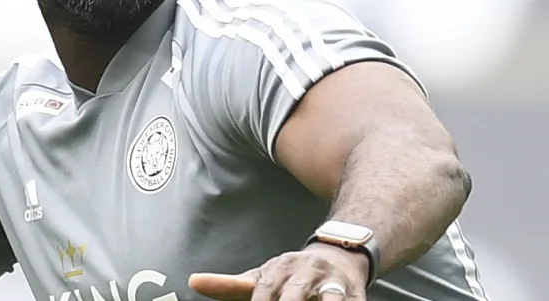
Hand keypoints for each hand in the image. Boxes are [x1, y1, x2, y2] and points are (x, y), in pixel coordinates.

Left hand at [189, 244, 368, 300]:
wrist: (339, 252)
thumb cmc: (293, 273)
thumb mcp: (261, 276)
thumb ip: (228, 285)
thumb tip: (192, 281)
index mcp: (279, 270)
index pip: (263, 291)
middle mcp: (304, 274)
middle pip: (294, 295)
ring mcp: (332, 283)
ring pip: (329, 297)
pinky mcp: (356, 293)